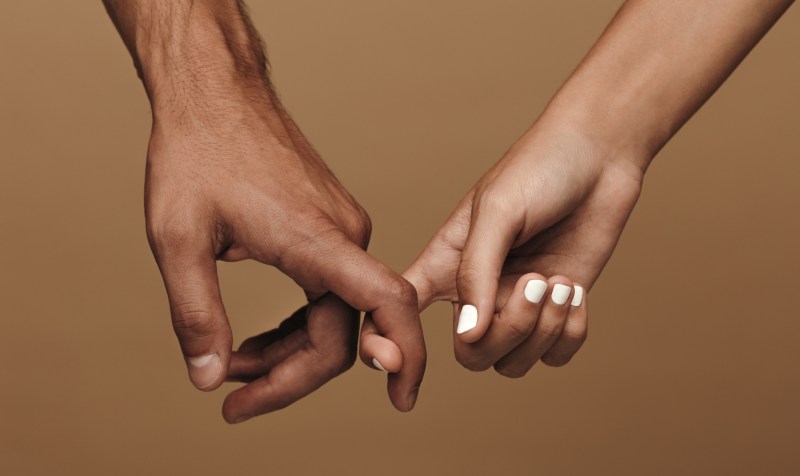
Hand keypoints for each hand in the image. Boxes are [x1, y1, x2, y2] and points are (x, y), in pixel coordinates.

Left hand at [145, 103, 424, 421]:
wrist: (214, 92)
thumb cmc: (197, 151)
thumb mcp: (177, 239)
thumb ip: (196, 314)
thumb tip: (208, 376)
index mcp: (315, 238)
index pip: (384, 304)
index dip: (405, 358)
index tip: (400, 402)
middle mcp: (342, 235)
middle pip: (341, 332)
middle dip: (290, 376)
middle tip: (234, 399)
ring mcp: (339, 228)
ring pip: (332, 315)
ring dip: (287, 352)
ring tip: (232, 366)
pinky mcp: (327, 225)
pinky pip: (325, 291)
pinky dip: (294, 323)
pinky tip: (255, 337)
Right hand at [390, 120, 642, 376]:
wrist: (601, 155)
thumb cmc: (539, 168)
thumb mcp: (498, 213)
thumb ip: (476, 273)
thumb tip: (467, 334)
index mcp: (446, 264)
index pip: (403, 310)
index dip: (388, 341)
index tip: (396, 360)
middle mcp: (479, 292)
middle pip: (472, 353)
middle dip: (508, 331)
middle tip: (536, 279)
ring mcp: (519, 303)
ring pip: (513, 361)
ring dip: (543, 330)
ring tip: (559, 282)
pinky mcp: (559, 309)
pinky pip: (555, 355)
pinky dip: (568, 334)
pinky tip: (575, 293)